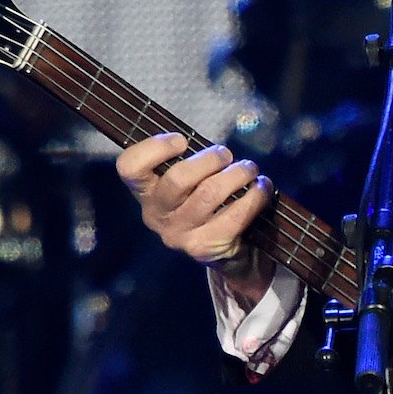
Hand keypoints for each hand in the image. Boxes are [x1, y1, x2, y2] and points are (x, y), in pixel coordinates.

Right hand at [115, 133, 275, 304]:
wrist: (223, 253)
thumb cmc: (204, 202)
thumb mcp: (187, 182)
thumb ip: (188, 161)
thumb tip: (214, 147)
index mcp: (146, 192)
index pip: (130, 167)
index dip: (154, 148)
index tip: (182, 140)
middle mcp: (156, 215)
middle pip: (177, 178)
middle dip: (209, 159)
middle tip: (226, 154)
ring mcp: (178, 234)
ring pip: (209, 193)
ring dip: (236, 175)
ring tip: (249, 169)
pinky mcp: (204, 247)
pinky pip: (234, 215)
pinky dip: (254, 197)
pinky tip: (262, 188)